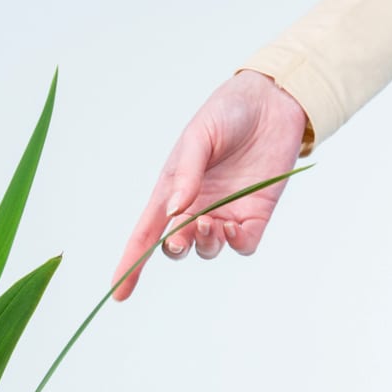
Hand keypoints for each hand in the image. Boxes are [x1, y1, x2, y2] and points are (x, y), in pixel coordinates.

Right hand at [111, 72, 309, 301]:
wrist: (273, 98)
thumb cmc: (228, 112)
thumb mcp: (199, 135)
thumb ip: (187, 173)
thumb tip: (175, 212)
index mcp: (172, 191)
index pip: (146, 235)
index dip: (131, 265)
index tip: (117, 292)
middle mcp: (196, 208)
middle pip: (176, 246)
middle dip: (175, 248)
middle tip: (178, 238)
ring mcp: (226, 213)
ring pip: (208, 248)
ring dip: (204, 242)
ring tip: (208, 222)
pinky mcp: (255, 214)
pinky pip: (243, 244)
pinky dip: (235, 243)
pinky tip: (232, 226)